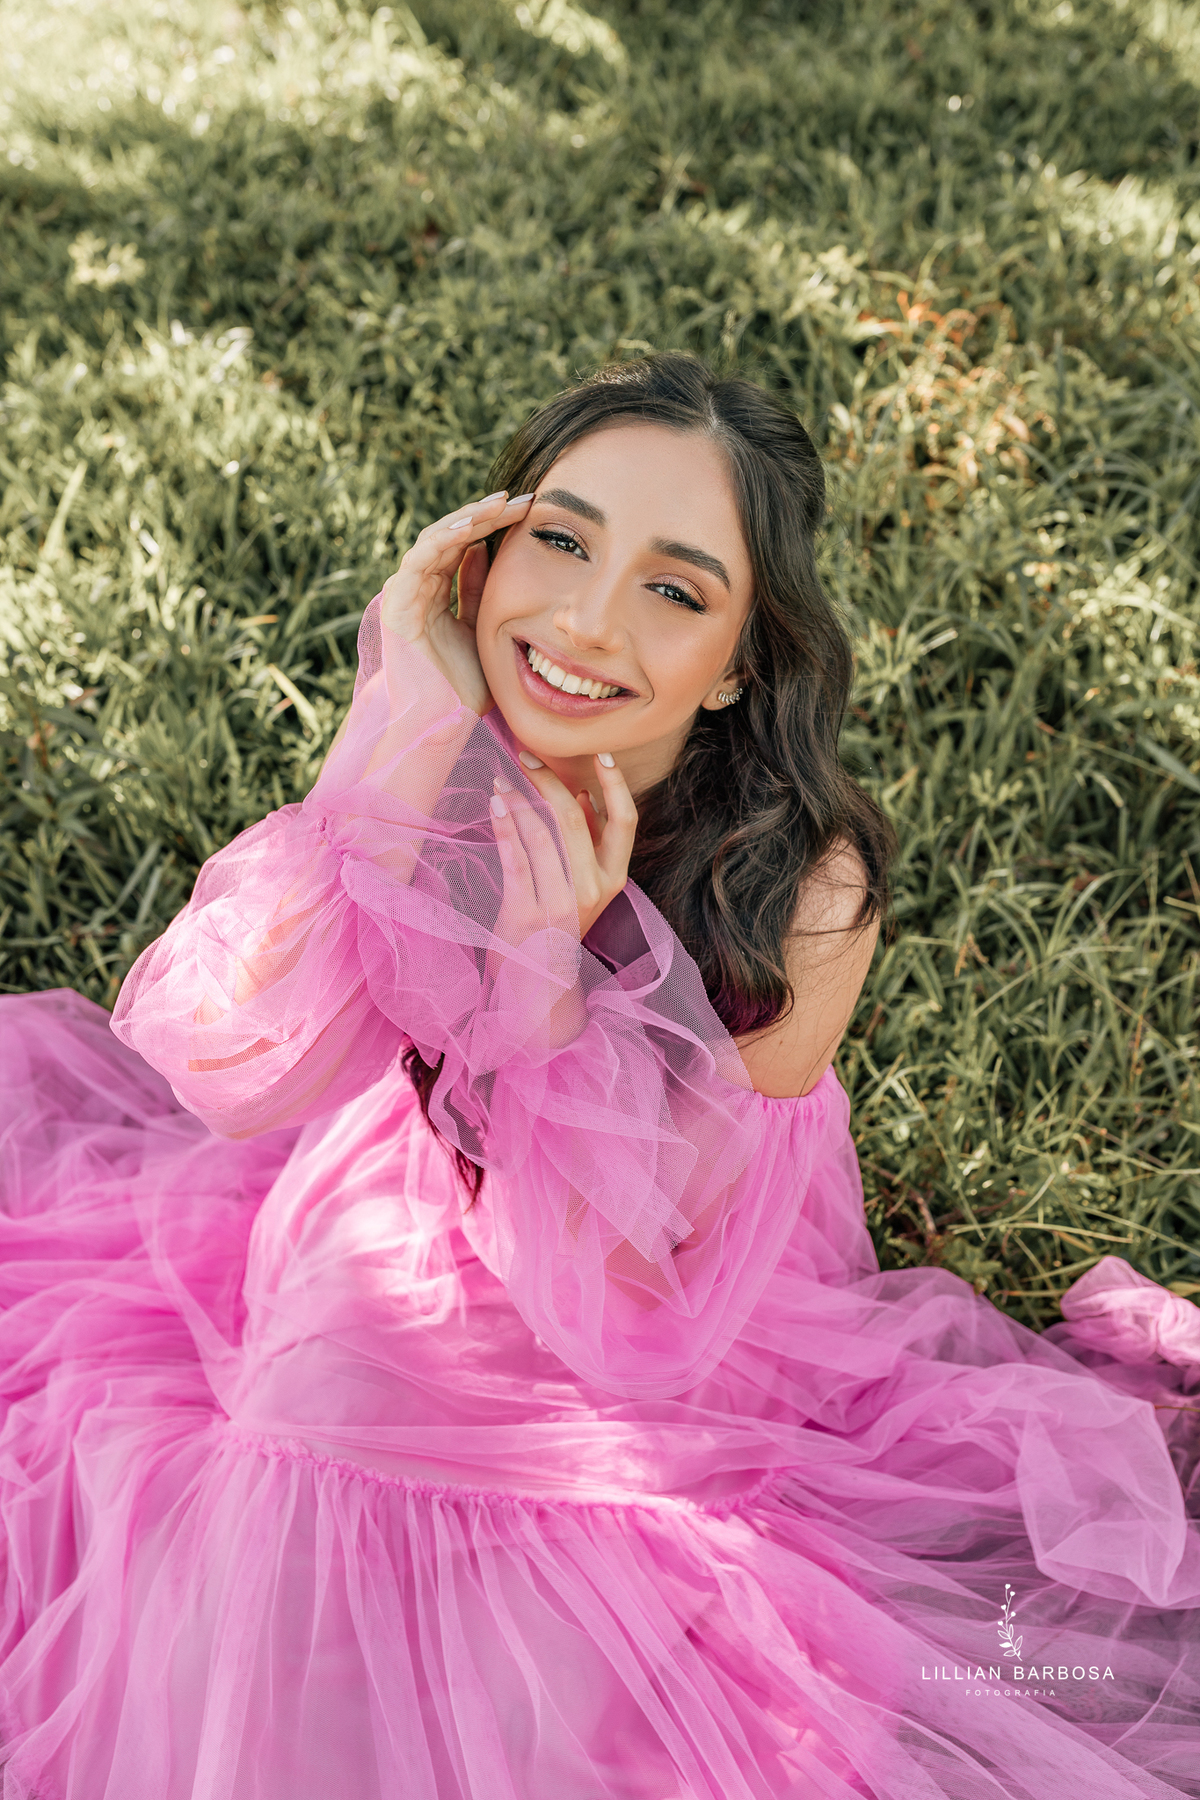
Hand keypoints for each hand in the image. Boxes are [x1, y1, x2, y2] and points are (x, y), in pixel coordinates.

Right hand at [379, 489, 532, 714]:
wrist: (442, 723)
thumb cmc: (464, 686)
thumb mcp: (481, 628)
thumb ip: (478, 590)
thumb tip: (484, 549)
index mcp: (434, 595)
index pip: (463, 546)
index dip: (493, 525)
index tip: (529, 511)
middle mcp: (416, 589)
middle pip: (450, 536)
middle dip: (486, 515)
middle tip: (520, 499)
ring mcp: (404, 595)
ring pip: (435, 541)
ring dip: (468, 519)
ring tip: (500, 504)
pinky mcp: (398, 606)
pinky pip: (420, 561)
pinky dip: (445, 541)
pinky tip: (472, 527)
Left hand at [488, 754, 637, 945]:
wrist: (539, 980)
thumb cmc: (559, 924)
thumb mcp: (584, 886)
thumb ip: (589, 844)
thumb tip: (585, 795)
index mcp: (614, 878)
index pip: (625, 821)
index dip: (616, 784)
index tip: (602, 753)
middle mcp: (592, 890)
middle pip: (574, 818)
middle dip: (548, 780)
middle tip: (526, 756)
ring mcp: (560, 903)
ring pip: (540, 834)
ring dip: (518, 799)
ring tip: (501, 778)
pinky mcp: (527, 914)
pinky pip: (514, 859)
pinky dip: (504, 825)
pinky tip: (495, 803)